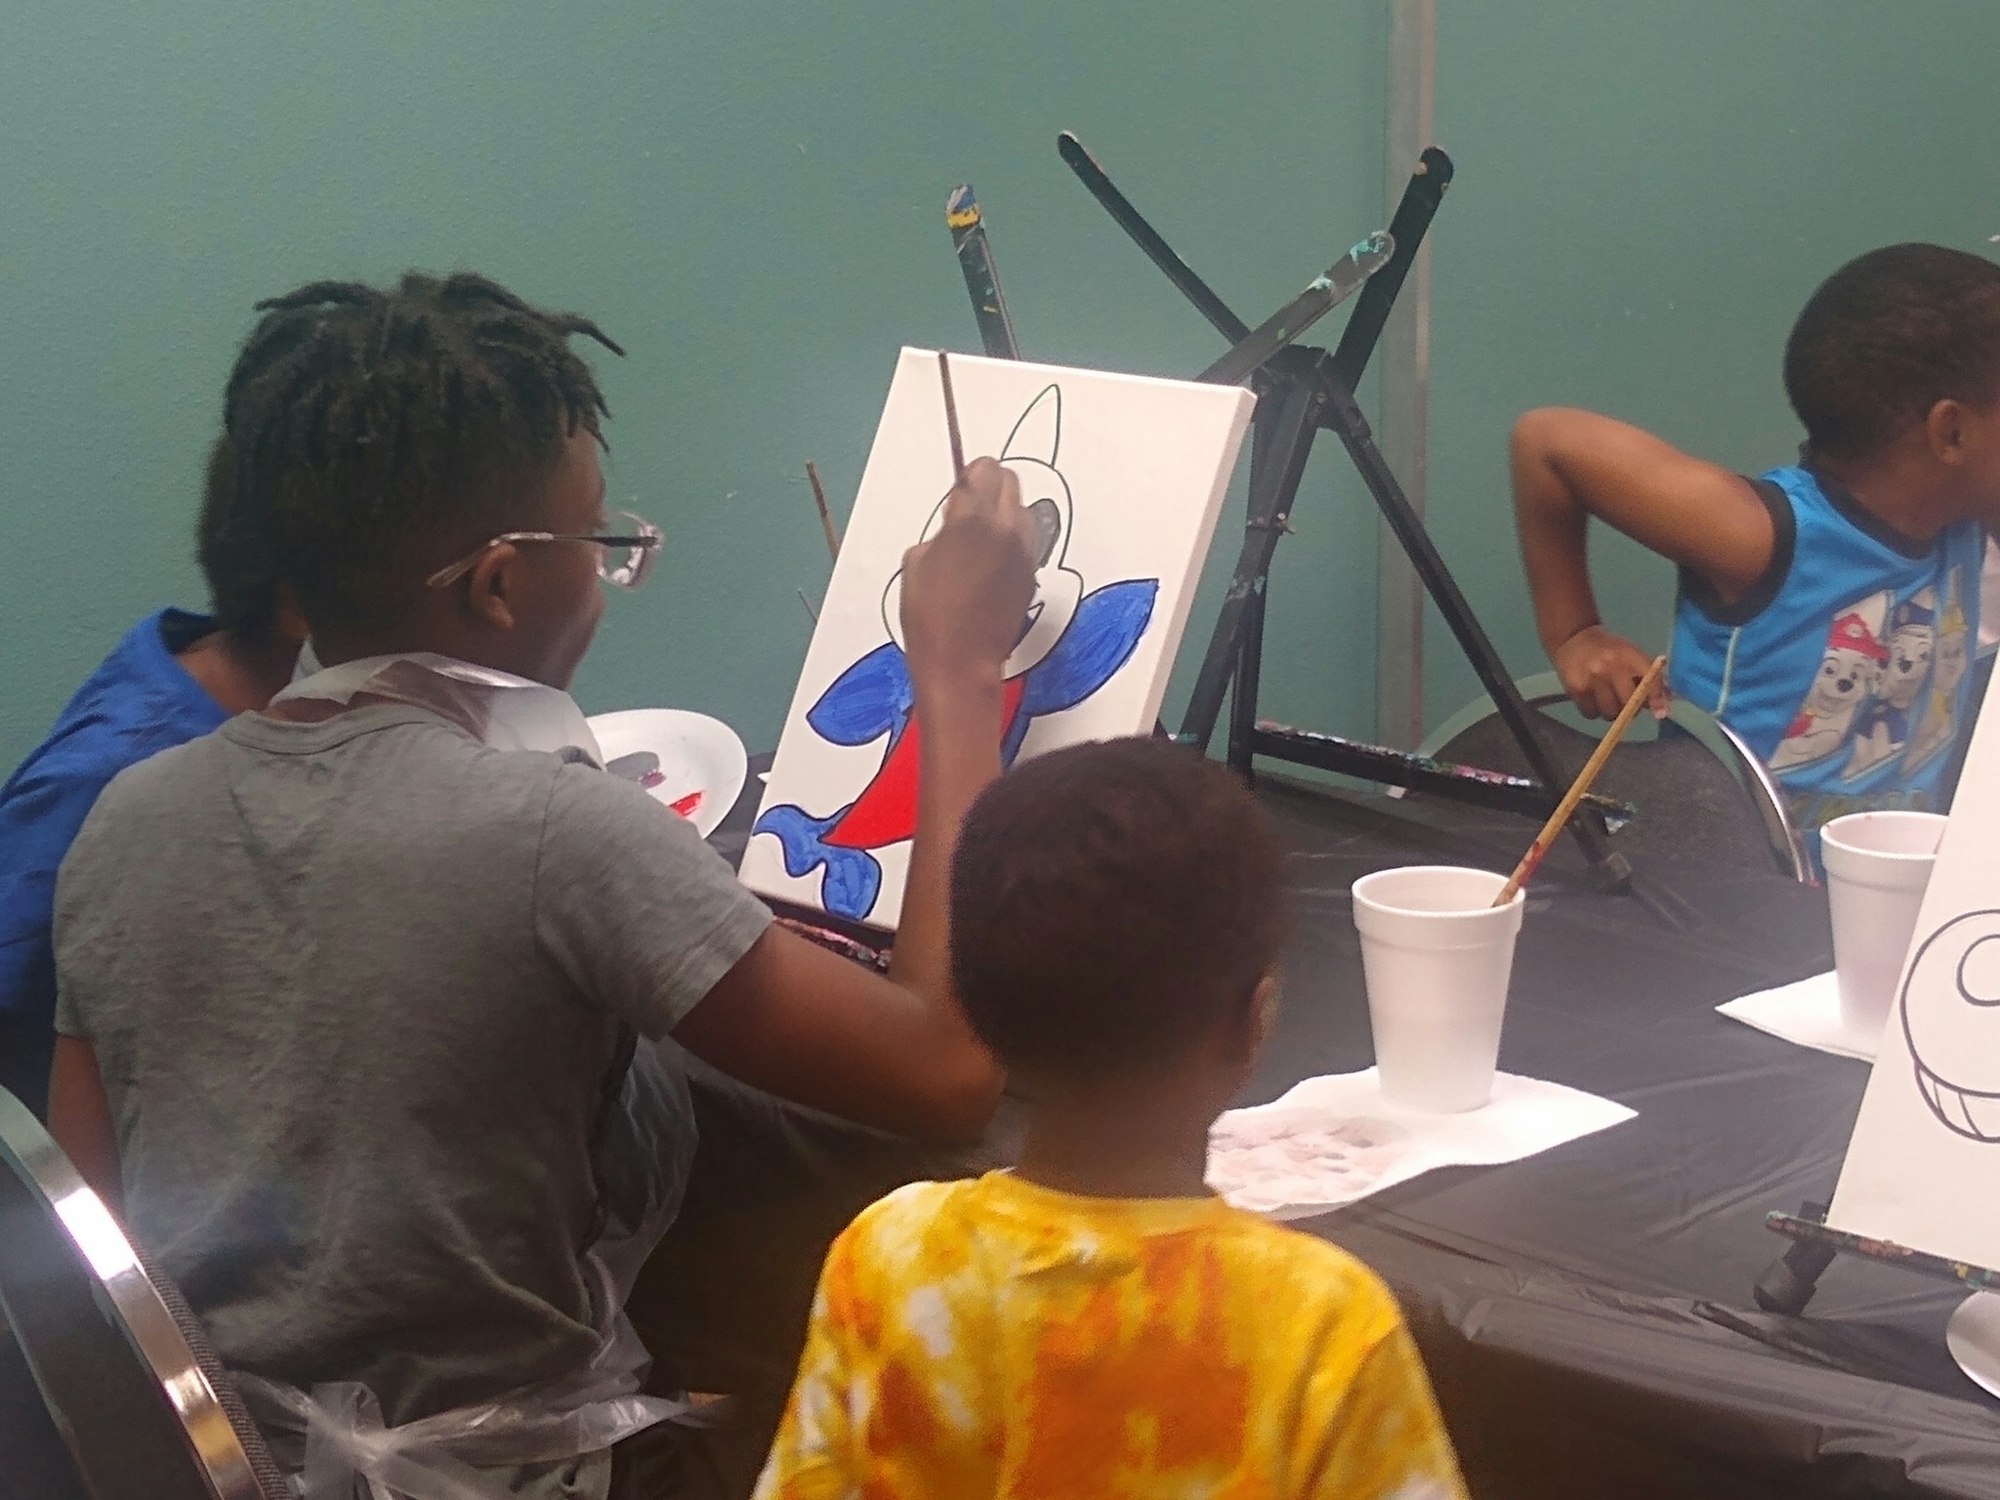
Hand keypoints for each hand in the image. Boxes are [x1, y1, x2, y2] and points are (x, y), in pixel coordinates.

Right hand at [899, 457, 1036, 681]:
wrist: (961, 663)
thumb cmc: (929, 618)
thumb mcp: (916, 564)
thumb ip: (941, 532)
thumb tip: (952, 527)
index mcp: (970, 521)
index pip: (982, 470)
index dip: (970, 474)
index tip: (962, 486)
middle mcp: (1004, 530)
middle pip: (1010, 481)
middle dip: (991, 486)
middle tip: (973, 504)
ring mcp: (1023, 552)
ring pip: (1024, 509)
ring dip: (1006, 512)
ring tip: (984, 535)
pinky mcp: (1032, 573)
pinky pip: (1026, 540)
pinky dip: (1012, 540)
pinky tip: (993, 561)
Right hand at [1552, 625, 1669, 719]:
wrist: (1573, 638)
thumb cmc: (1608, 649)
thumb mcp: (1630, 654)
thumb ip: (1647, 677)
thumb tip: (1662, 706)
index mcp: (1629, 656)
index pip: (1650, 681)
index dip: (1656, 699)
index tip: (1660, 713)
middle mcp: (1611, 667)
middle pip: (1629, 704)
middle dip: (1631, 709)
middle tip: (1626, 702)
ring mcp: (1592, 679)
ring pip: (1609, 713)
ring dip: (1611, 712)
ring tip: (1607, 700)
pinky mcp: (1576, 689)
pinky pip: (1590, 713)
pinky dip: (1594, 711)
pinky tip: (1593, 700)